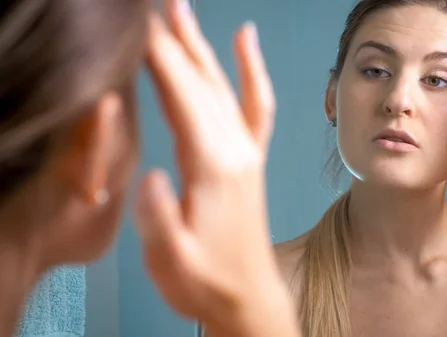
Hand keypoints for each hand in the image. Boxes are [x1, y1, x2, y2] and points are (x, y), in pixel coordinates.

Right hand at [134, 1, 296, 335]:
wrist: (247, 297)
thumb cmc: (207, 281)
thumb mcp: (172, 260)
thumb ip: (159, 218)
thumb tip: (152, 177)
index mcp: (212, 167)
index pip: (181, 97)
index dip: (159, 58)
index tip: (138, 26)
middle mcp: (235, 150)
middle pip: (201, 82)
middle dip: (174, 39)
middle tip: (153, 5)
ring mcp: (247, 151)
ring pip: (223, 86)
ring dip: (202, 46)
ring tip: (183, 11)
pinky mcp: (250, 158)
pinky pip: (256, 105)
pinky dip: (251, 71)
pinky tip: (246, 42)